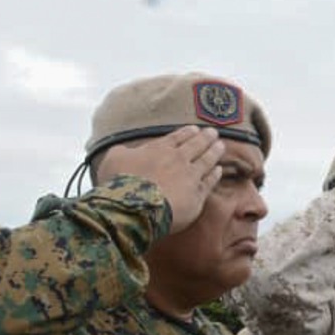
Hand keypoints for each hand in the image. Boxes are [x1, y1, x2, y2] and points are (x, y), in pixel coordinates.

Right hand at [96, 126, 224, 233]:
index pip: (176, 138)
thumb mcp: (114, 159)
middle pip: (195, 145)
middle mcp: (178, 159)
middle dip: (205, 137)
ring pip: (206, 160)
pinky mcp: (197, 195)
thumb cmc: (119, 182)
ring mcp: (190, 177)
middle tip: (214, 132)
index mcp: (158, 149)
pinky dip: (215, 174)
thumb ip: (123, 151)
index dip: (186, 133)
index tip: (195, 129)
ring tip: (221, 145)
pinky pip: (209, 182)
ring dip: (214, 152)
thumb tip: (126, 150)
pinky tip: (218, 170)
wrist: (134, 206)